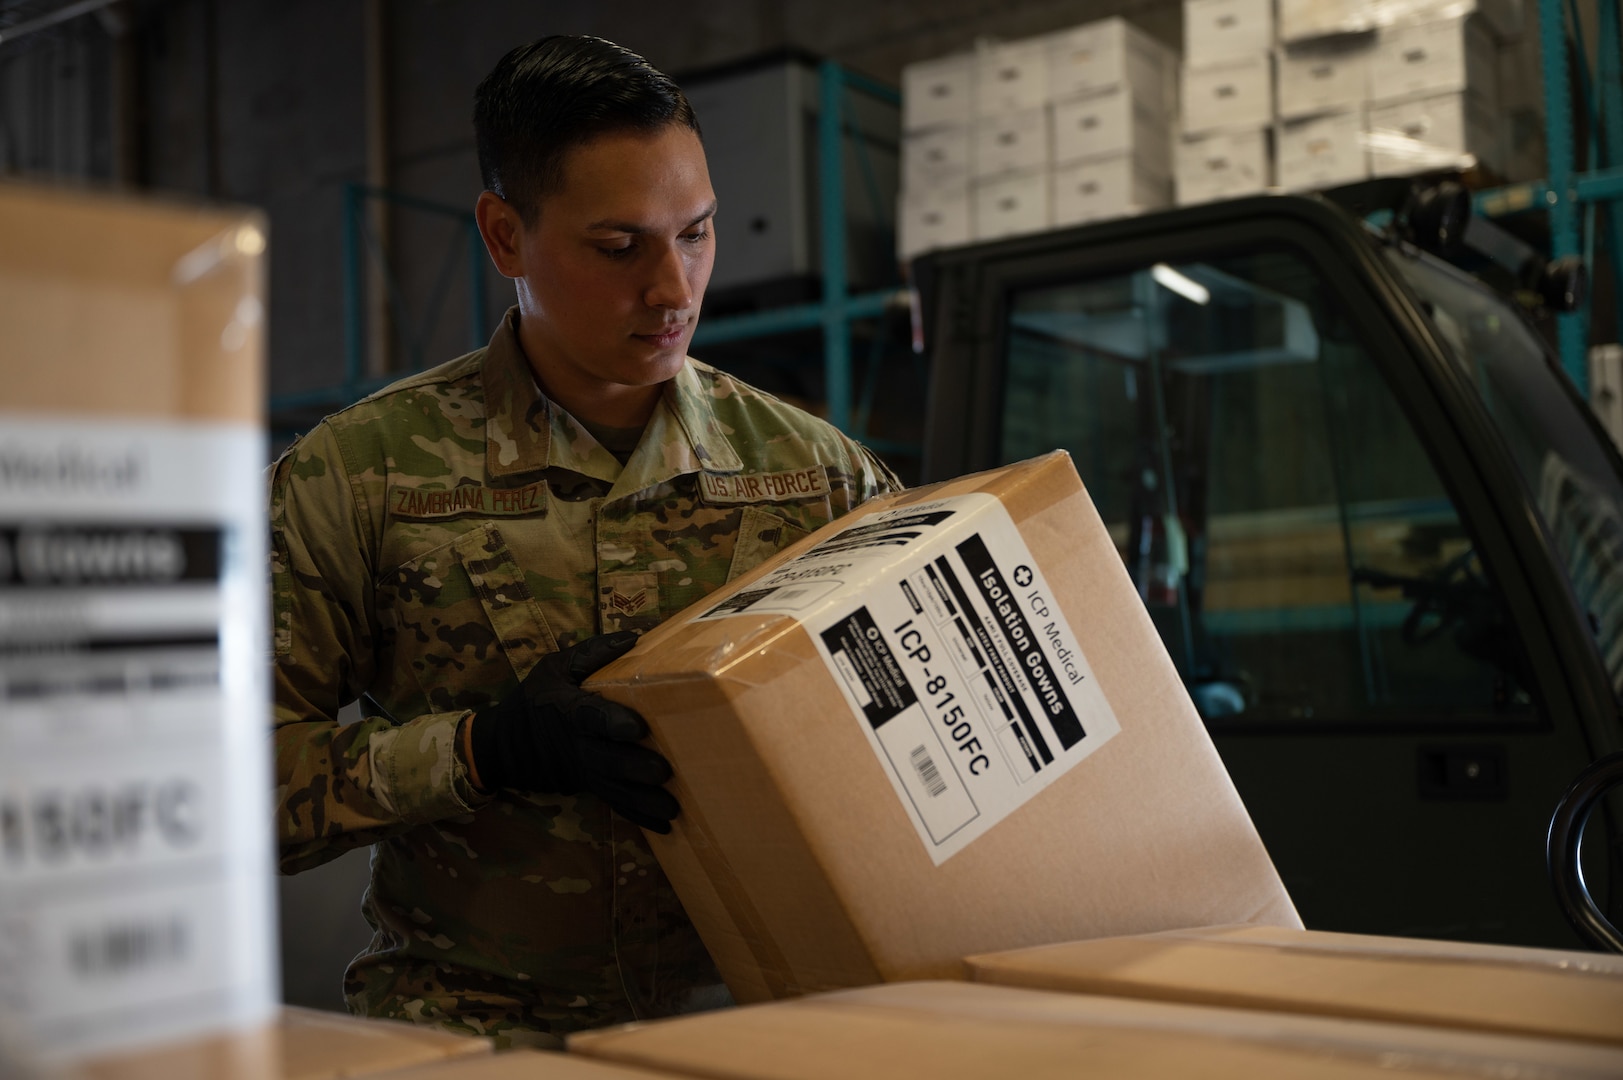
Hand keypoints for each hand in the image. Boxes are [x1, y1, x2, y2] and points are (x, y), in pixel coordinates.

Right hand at [468, 631, 678, 832]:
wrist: (503, 745)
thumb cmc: (535, 699)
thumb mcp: (555, 667)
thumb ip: (593, 653)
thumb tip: (634, 637)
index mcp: (567, 709)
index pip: (589, 716)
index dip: (612, 722)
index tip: (637, 727)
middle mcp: (576, 744)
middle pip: (606, 759)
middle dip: (634, 768)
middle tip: (663, 772)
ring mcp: (582, 770)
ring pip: (614, 788)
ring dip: (643, 801)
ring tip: (672, 809)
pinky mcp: (588, 786)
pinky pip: (613, 803)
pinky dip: (637, 816)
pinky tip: (664, 827)